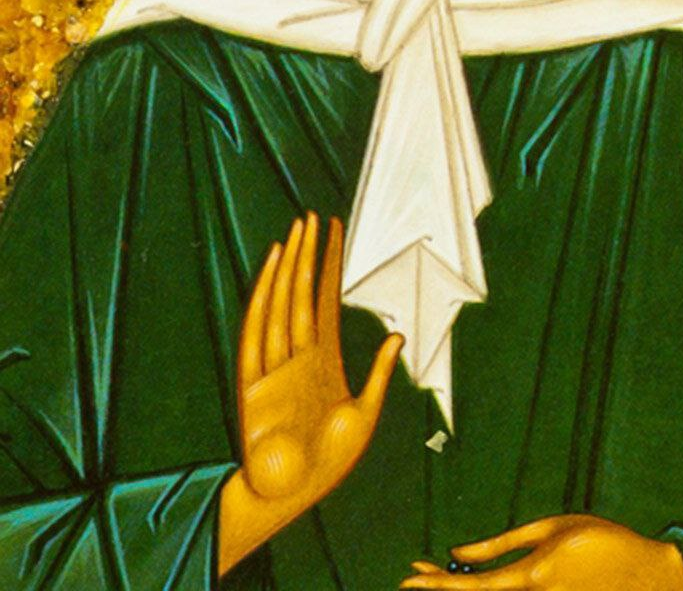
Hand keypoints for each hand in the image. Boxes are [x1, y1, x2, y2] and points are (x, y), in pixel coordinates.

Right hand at [219, 214, 403, 574]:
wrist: (291, 497)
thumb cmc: (326, 463)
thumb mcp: (364, 415)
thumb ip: (379, 373)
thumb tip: (396, 333)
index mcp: (324, 358)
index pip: (327, 299)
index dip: (331, 265)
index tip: (334, 231)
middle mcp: (298, 353)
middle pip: (302, 292)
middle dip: (308, 254)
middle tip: (311, 217)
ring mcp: (275, 362)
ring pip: (282, 301)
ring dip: (288, 266)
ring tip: (295, 232)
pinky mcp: (253, 378)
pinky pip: (257, 328)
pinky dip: (263, 296)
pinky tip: (270, 269)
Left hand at [401, 515, 682, 589]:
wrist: (643, 573)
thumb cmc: (597, 540)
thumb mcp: (549, 530)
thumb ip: (502, 545)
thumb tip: (459, 552)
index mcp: (532, 577)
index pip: (474, 586)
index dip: (438, 585)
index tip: (409, 578)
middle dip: (442, 589)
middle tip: (413, 579)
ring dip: (463, 590)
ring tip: (432, 576)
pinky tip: (473, 582)